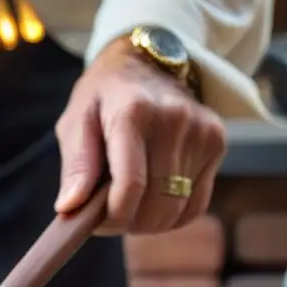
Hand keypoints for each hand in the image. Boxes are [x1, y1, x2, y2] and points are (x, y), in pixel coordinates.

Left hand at [54, 37, 226, 233]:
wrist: (149, 63)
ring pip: (176, 210)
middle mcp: (174, 121)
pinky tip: (153, 201)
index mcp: (133, 114)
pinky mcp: (217, 143)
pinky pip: (196, 204)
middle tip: (110, 215)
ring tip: (130, 205)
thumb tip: (70, 207)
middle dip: (129, 223)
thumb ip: (76, 165)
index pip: (130, 187)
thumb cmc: (104, 98)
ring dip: (149, 222)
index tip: (96, 222)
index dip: (112, 218)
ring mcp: (202, 132)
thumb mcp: (76, 121)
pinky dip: (172, 215)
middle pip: (156, 205)